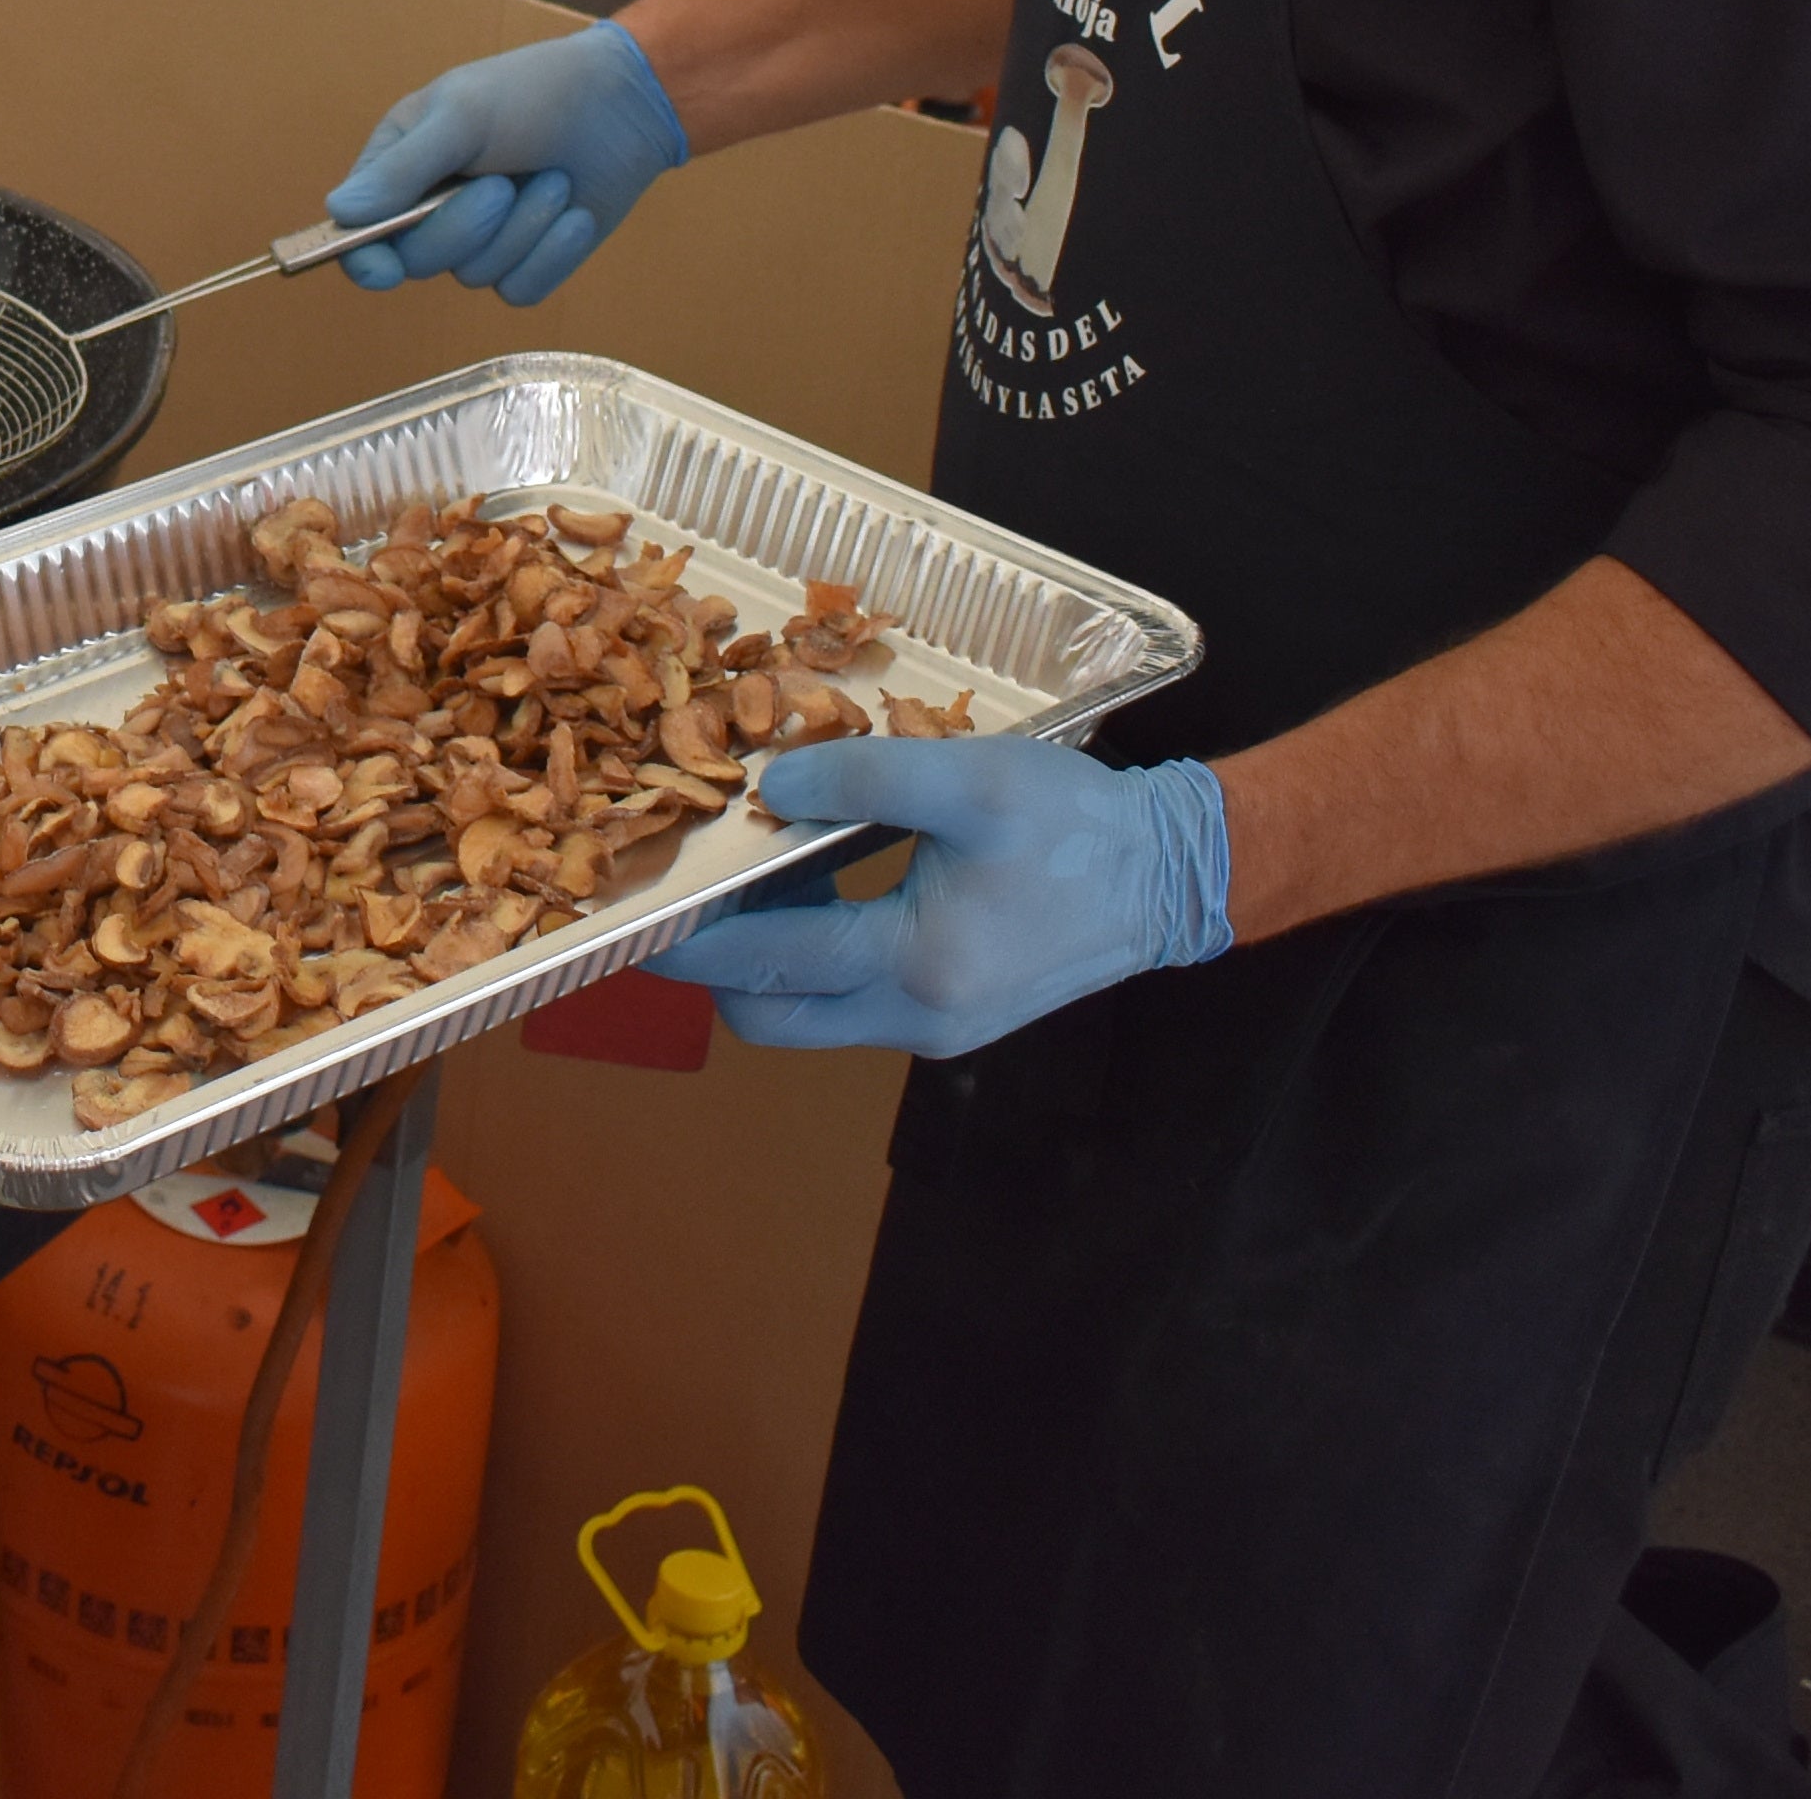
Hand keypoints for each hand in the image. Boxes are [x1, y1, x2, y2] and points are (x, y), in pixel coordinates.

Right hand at [327, 17, 687, 306]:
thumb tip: (341, 211)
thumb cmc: (534, 92)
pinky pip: (521, 290)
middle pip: (418, 260)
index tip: (383, 269)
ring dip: (522, 229)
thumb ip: (403, 167)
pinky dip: (551, 254)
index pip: (358, 230)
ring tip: (552, 178)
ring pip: (476, 276)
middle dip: (465, 225)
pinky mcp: (527, 263)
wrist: (624, 104)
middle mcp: (430, 210)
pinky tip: (574, 213)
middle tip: (502, 183)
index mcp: (398, 167)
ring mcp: (481, 242)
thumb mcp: (463, 115)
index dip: (363, 256)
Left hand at [658, 736, 1233, 1055]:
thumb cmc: (1074, 826)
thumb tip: (772, 791)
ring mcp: (936, 1031)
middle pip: (772, 1019)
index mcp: (916, 965)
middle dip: (717, 969)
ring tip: (757, 874)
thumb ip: (863, 780)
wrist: (1172, 876)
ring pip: (811, 1016)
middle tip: (695, 893)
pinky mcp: (954, 1021)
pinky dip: (819, 958)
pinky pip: (855, 1003)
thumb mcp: (968, 780)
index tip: (638, 913)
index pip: (766, 966)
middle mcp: (918, 1019)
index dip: (693, 941)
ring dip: (770, 961)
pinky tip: (823, 883)